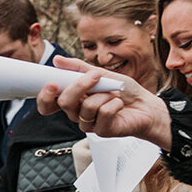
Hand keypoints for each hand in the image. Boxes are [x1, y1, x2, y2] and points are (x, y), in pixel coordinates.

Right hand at [36, 56, 172, 149]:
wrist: (146, 105)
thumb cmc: (124, 91)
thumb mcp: (102, 74)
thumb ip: (79, 68)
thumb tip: (57, 60)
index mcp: (73, 99)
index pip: (48, 103)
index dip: (45, 95)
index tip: (52, 83)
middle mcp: (77, 112)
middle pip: (64, 103)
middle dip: (79, 86)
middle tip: (95, 76)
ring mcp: (88, 123)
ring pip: (85, 107)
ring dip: (104, 95)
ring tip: (114, 92)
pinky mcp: (102, 131)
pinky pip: (103, 113)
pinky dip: (114, 103)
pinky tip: (120, 104)